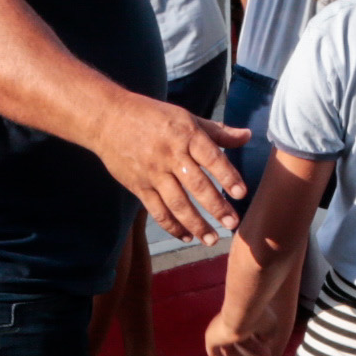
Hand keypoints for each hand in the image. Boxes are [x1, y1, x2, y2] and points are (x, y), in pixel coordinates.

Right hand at [93, 102, 248, 241]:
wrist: (108, 119)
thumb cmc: (152, 116)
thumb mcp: (186, 118)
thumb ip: (217, 131)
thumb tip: (247, 136)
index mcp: (185, 135)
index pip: (211, 158)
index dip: (228, 176)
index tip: (241, 193)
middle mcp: (170, 154)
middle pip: (196, 185)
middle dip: (216, 207)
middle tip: (232, 224)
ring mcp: (153, 172)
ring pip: (177, 203)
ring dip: (196, 224)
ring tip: (211, 239)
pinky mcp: (138, 186)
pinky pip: (157, 210)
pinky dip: (172, 226)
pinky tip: (186, 236)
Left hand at [206, 302, 283, 355]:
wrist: (243, 310)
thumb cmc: (258, 316)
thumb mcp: (269, 324)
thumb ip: (268, 332)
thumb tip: (266, 340)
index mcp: (241, 315)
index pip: (249, 330)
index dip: (260, 342)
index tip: (269, 348)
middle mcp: (228, 321)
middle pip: (241, 340)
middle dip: (254, 351)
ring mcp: (218, 329)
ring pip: (228, 349)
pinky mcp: (210, 338)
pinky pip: (215, 354)